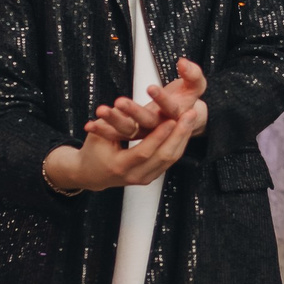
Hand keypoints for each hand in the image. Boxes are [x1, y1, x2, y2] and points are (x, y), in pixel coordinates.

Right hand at [45, 104, 197, 193]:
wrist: (92, 174)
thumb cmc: (93, 150)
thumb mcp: (98, 134)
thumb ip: (111, 121)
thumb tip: (122, 104)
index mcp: (118, 166)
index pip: (143, 152)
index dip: (158, 136)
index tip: (171, 119)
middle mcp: (134, 176)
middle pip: (163, 157)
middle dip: (179, 135)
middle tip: (190, 115)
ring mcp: (144, 179)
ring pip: (170, 160)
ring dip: (183, 138)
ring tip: (191, 118)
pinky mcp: (151, 177)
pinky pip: (169, 161)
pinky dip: (179, 144)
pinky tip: (186, 128)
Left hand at [101, 58, 208, 143]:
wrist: (182, 120)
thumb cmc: (187, 99)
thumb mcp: (196, 86)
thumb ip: (193, 74)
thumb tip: (183, 62)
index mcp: (177, 117)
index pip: (171, 109)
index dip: (162, 99)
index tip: (151, 87)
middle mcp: (161, 128)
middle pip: (147, 122)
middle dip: (133, 111)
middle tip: (120, 102)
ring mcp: (146, 133)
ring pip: (130, 130)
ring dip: (114, 121)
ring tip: (100, 111)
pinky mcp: (133, 133)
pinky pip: (117, 135)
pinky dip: (103, 131)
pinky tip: (89, 126)